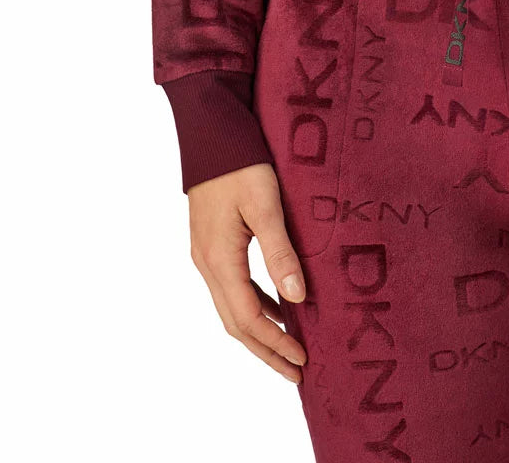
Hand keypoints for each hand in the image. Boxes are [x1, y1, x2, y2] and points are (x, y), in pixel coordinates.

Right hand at [187, 162, 308, 381]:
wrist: (211, 135)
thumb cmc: (241, 164)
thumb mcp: (266, 205)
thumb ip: (280, 252)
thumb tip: (298, 297)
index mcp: (219, 259)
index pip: (247, 318)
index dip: (275, 342)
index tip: (302, 359)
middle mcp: (207, 264)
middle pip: (236, 323)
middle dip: (266, 350)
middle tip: (297, 372)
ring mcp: (206, 255)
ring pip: (232, 308)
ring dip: (260, 331)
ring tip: (289, 347)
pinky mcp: (211, 244)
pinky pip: (232, 288)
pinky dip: (254, 305)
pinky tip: (276, 304)